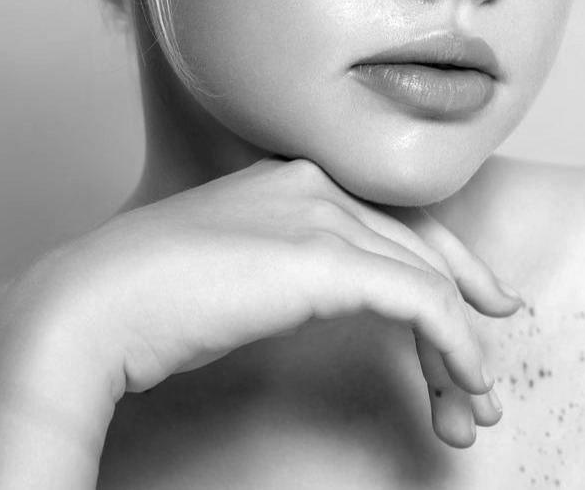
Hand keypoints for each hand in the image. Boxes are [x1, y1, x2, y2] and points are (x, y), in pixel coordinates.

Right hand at [16, 157, 519, 448]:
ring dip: (458, 348)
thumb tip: (335, 292)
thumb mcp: (239, 269)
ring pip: (424, 276)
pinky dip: (452, 343)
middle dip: (463, 314)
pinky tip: (461, 379)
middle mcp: (315, 183)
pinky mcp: (325, 255)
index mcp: (292, 176)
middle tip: (485, 376)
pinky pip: (419, 299)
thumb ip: (292, 264)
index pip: (392, 218)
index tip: (480, 307)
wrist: (98, 302)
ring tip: (472, 408)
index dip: (447, 265)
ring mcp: (320, 212)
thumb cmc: (152, 297)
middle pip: (418, 246)